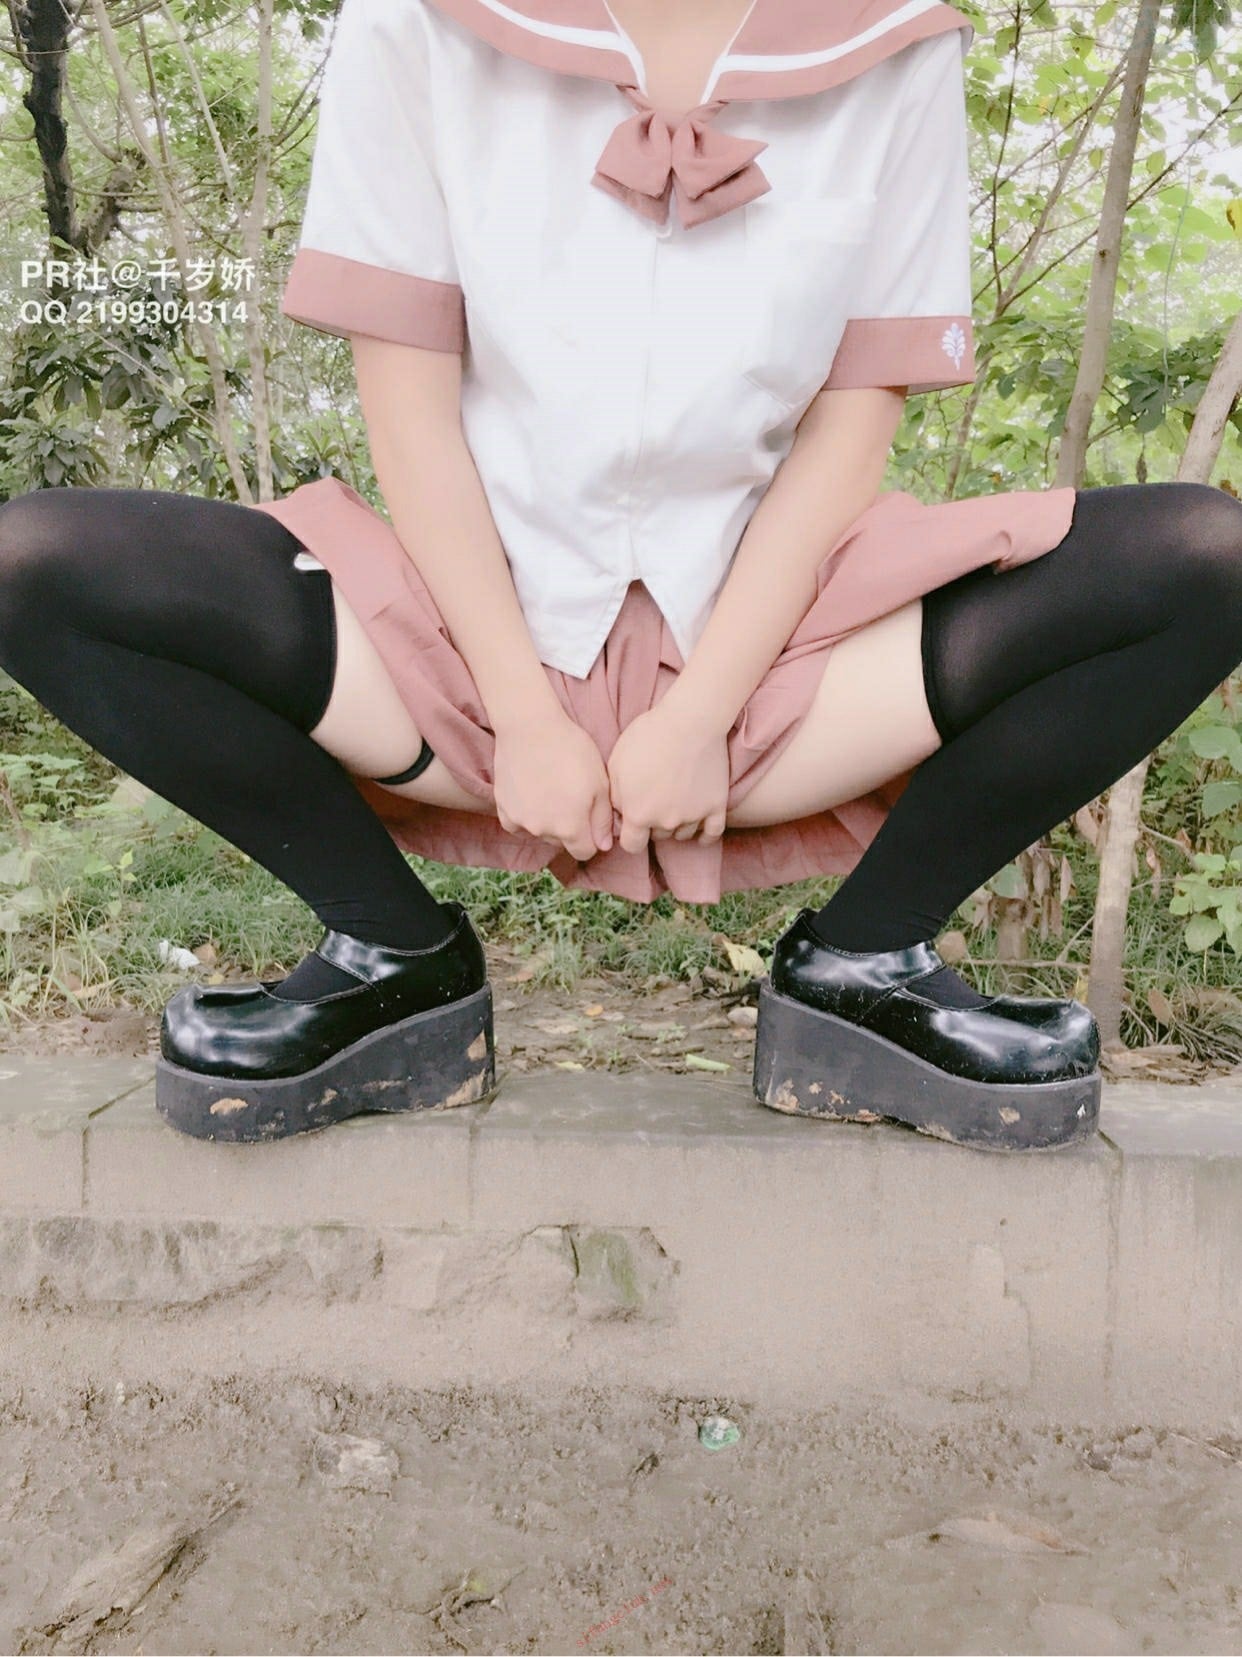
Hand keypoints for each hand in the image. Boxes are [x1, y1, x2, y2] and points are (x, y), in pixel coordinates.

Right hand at [493, 710, 614, 863]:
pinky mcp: (503, 808)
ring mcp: (520, 821)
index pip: (585, 851)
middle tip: (571, 796)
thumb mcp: (600, 783)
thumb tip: (603, 846)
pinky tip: (531, 795)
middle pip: (561, 842)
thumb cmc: (571, 750)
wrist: (530, 727)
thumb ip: (602, 820)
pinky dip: (525, 815)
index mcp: (571, 828)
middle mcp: (543, 831)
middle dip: (569, 828)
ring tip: (550, 790)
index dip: (592, 838)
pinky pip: (516, 824)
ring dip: (546, 821)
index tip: (592, 819)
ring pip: (539, 832)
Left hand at [606, 702, 730, 855]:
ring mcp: (693, 816)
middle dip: (653, 823)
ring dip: (677, 824)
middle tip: (656, 798)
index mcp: (638, 813)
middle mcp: (666, 821)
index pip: (631, 845)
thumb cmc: (648, 737)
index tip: (632, 823)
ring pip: (682, 834)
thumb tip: (621, 814)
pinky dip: (704, 834)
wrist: (690, 721)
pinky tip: (699, 829)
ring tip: (675, 802)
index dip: (630, 836)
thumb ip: (615, 796)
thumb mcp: (617, 763)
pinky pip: (712, 833)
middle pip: (658, 836)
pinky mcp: (716, 806)